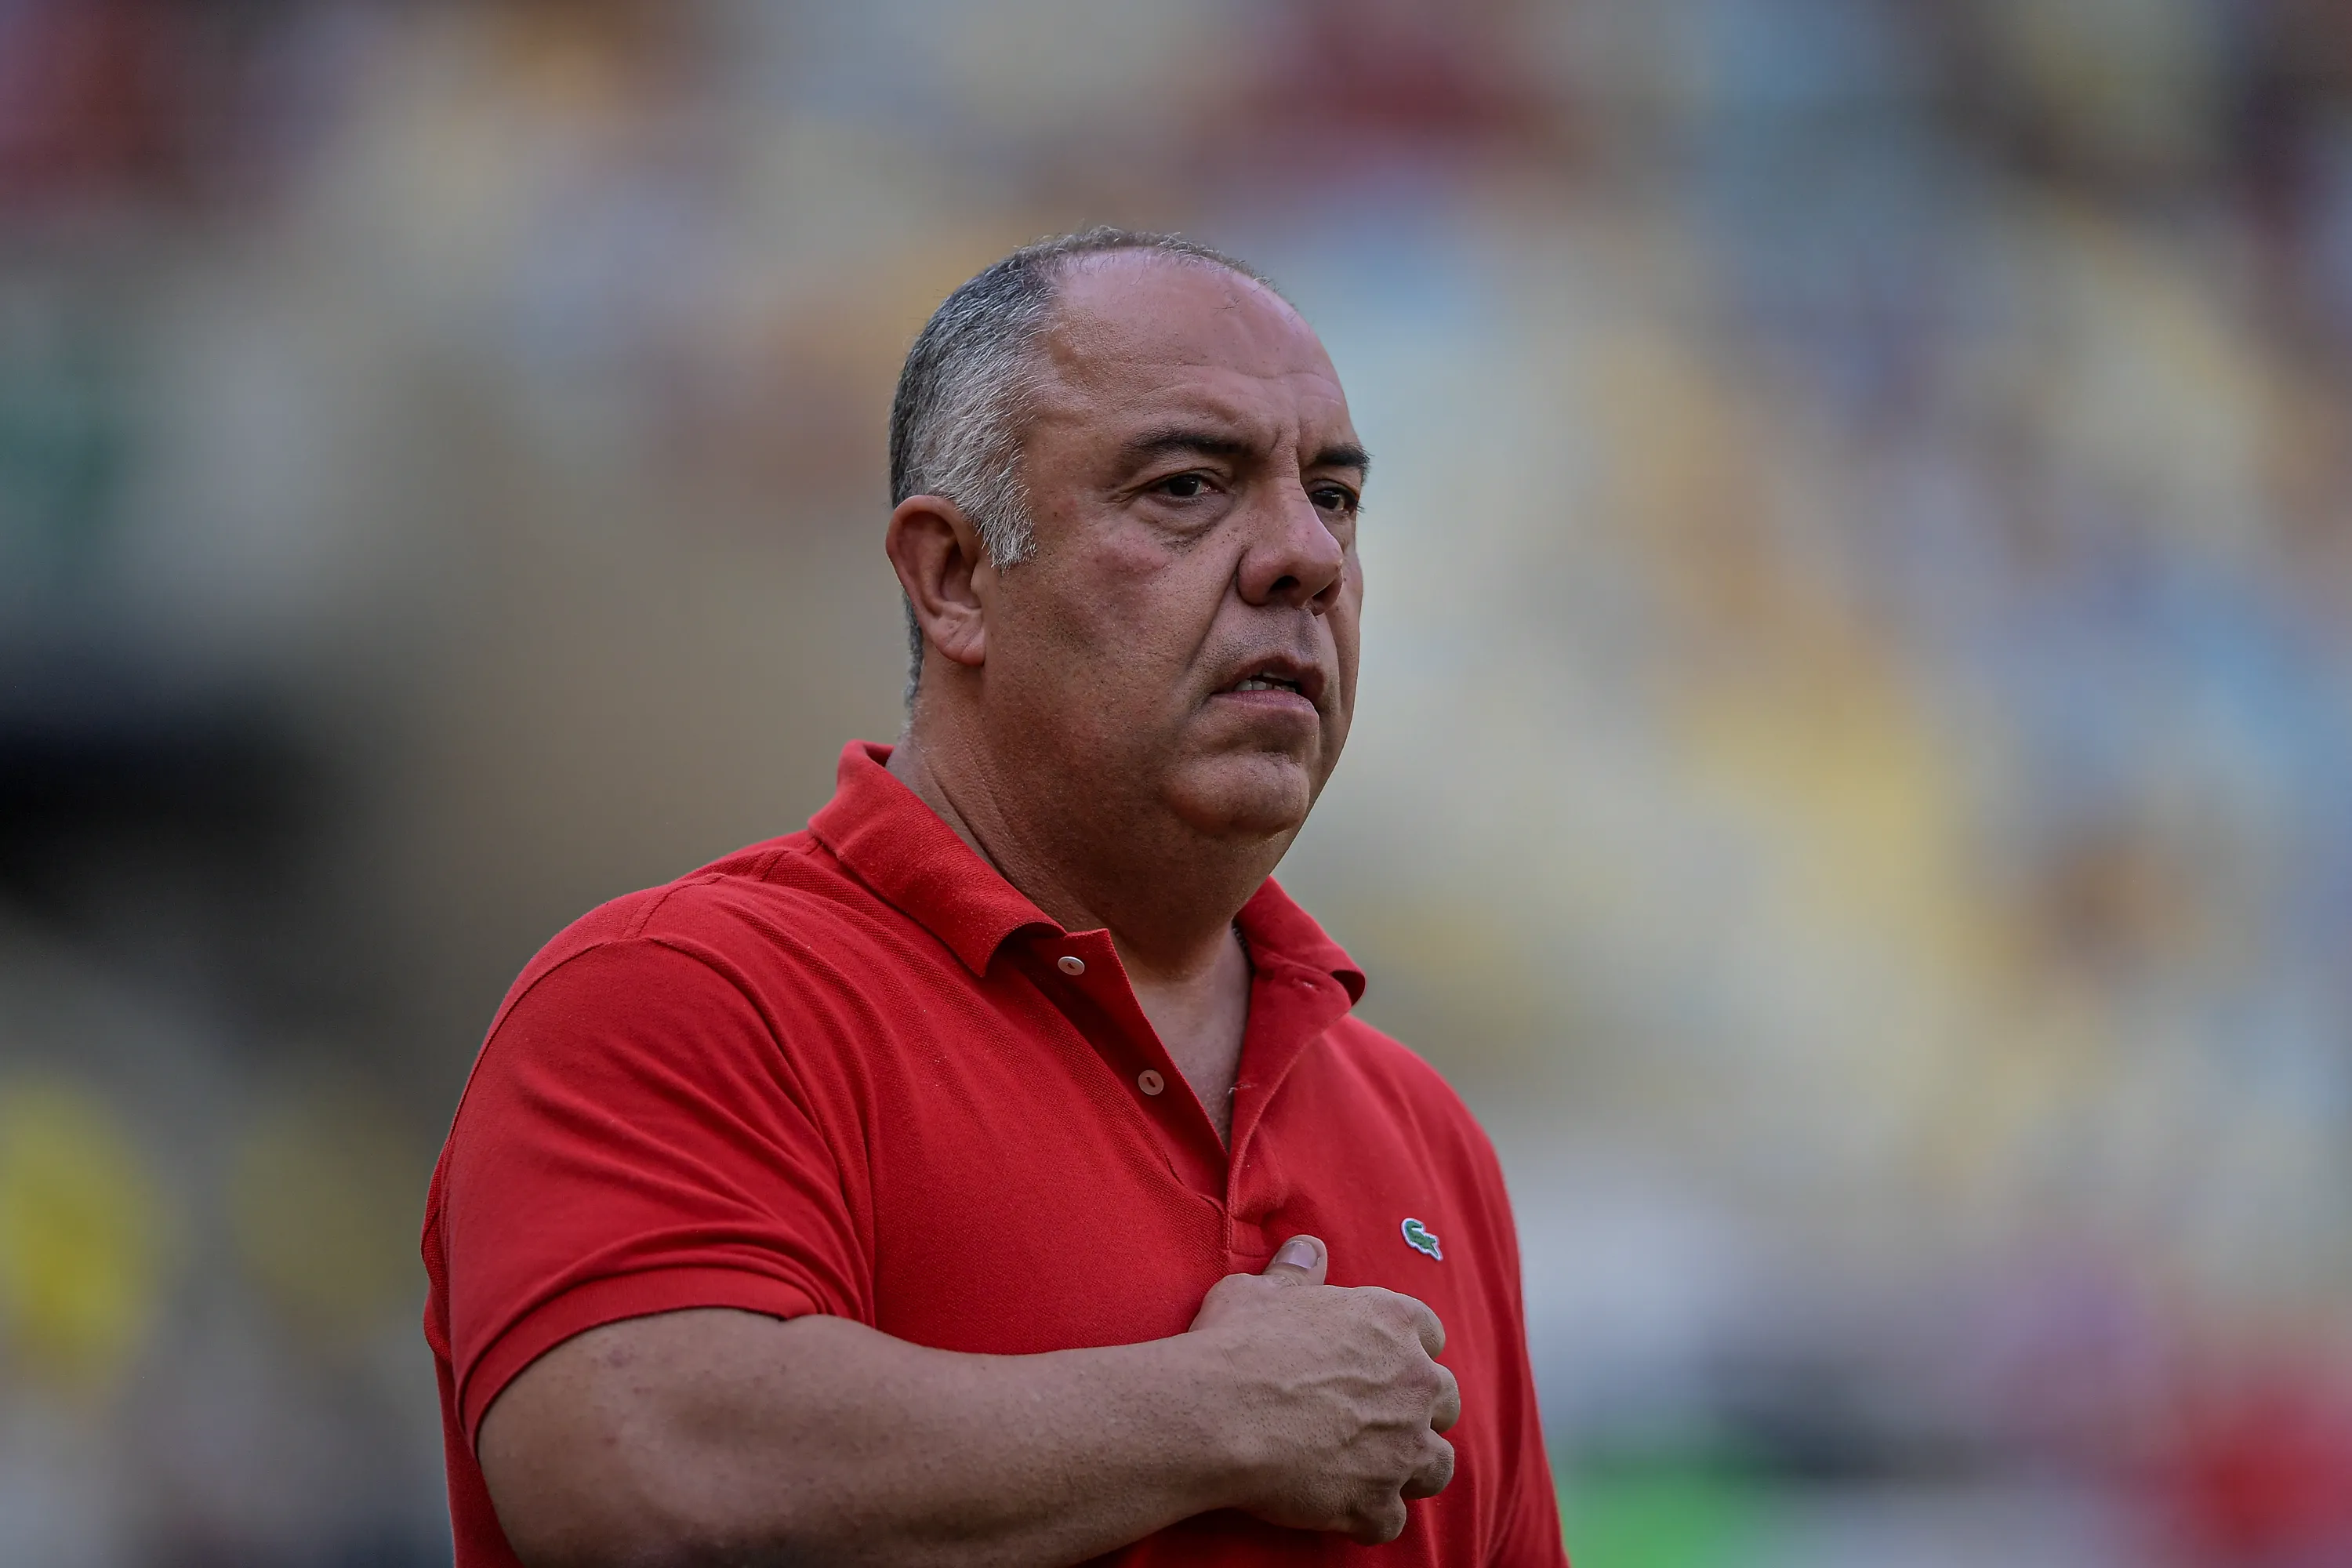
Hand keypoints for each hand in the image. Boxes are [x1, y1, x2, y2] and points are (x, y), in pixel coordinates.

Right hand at [1185, 1235, 1458, 1544]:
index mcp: (1392, 1322)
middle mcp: (1412, 1383)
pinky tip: (1341, 1508)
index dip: (1406, 1348)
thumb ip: (1296, 1272)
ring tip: (1376, 1469)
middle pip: (1444, 1400)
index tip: (1379, 1360)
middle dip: (1417, 1409)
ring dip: (1411, 1467)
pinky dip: (1369, 1516)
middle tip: (1377, 1417)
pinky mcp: (1375, 1502)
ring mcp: (1401, 1448)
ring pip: (1437, 1465)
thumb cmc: (1236, 1342)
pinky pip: (1391, 1519)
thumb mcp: (1261, 1291)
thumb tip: (1308, 1249)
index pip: (1430, 1333)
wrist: (1216, 1412)